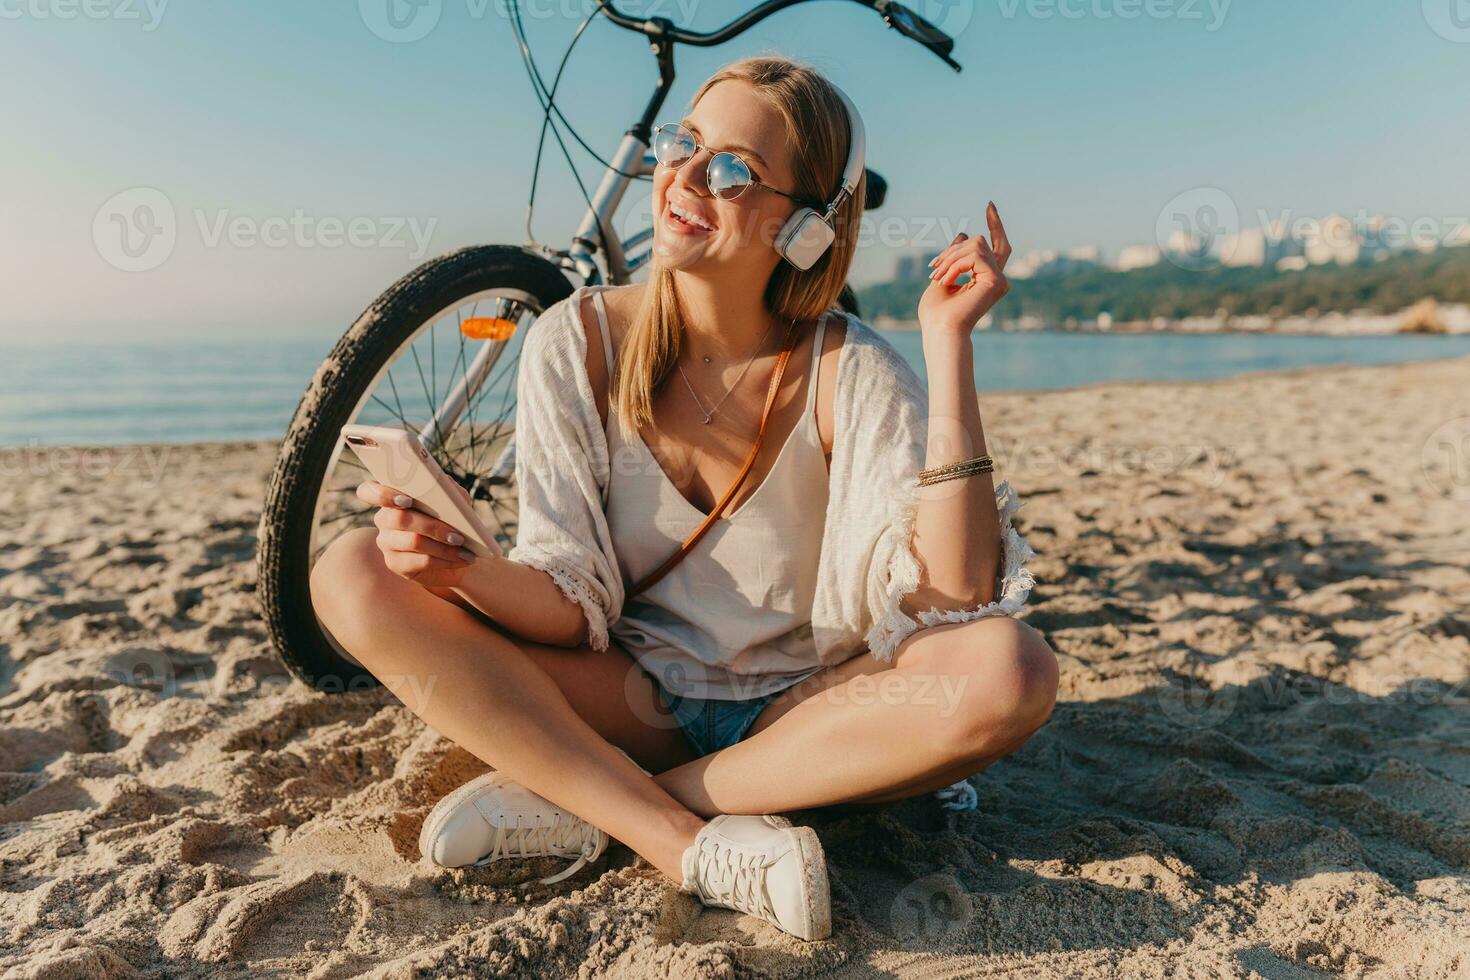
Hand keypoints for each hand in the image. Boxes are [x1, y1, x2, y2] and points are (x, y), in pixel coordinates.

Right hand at [355, 479, 481, 589]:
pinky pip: (420, 561)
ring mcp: (386, 542)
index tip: (406, 500)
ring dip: (443, 546)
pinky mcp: (395, 563)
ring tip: (464, 548)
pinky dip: (445, 560)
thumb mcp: (455, 501)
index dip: (381, 495)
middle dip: (432, 526)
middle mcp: (383, 518)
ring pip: (413, 541)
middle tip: (458, 535)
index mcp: (391, 496)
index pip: (368, 491)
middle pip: (399, 519)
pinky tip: (462, 559)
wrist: (460, 551)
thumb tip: (443, 483)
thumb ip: (448, 488)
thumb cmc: (453, 519)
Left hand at [918, 201, 1012, 338]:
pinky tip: (946, 281)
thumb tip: (964, 233)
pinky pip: (974, 256)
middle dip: (953, 250)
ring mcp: (1000, 280)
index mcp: (986, 278)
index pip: (996, 245)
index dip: (995, 224)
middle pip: (980, 242)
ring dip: (950, 258)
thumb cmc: (937, 310)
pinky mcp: (997, 280)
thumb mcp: (944, 273)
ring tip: (937, 278)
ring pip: (975, 245)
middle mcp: (997, 278)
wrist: (940, 329)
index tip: (989, 205)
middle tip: (933, 268)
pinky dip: (955, 265)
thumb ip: (956, 255)